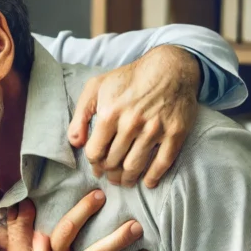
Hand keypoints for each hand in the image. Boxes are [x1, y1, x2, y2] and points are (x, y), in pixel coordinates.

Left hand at [68, 45, 200, 187]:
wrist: (170, 68)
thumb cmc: (129, 78)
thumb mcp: (96, 87)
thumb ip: (80, 115)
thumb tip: (76, 142)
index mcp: (109, 114)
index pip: (95, 152)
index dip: (94, 163)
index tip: (97, 167)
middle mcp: (131, 123)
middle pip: (114, 162)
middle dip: (110, 173)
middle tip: (111, 176)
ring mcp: (154, 129)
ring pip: (134, 166)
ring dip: (127, 179)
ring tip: (124, 181)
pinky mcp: (175, 133)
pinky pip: (162, 163)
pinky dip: (153, 177)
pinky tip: (147, 182)